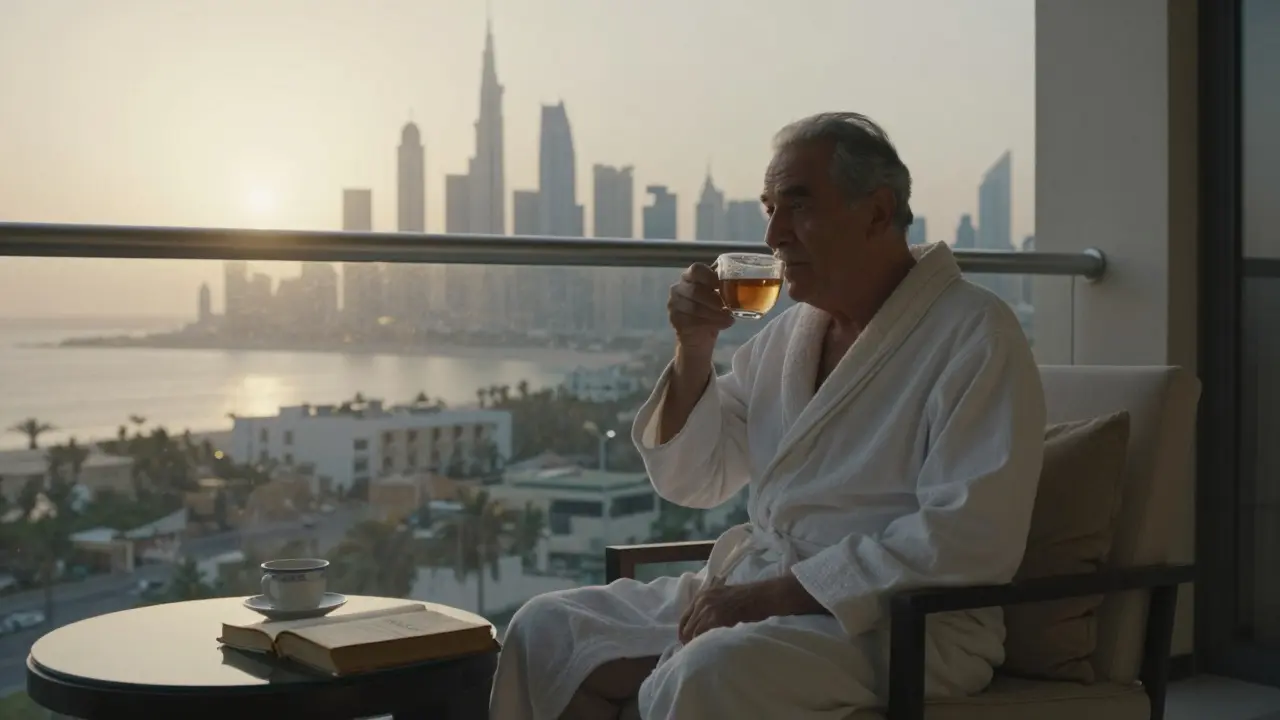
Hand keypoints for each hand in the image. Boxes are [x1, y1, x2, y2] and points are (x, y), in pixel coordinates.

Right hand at [668, 263, 732, 349]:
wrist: (698, 337)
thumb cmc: (709, 312)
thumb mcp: (716, 297)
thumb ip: (721, 288)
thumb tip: (737, 285)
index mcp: (689, 277)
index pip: (696, 269)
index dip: (710, 276)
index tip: (722, 286)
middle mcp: (678, 289)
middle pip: (695, 290)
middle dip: (715, 300)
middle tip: (727, 307)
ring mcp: (674, 305)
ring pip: (695, 307)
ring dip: (716, 314)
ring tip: (729, 318)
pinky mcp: (675, 321)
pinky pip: (693, 321)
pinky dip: (711, 324)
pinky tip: (722, 325)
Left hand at [678, 575, 819, 643]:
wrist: (764, 596)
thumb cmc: (748, 599)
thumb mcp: (723, 597)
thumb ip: (710, 608)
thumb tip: (700, 628)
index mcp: (702, 595)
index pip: (683, 619)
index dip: (684, 633)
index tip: (687, 644)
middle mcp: (702, 601)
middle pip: (686, 628)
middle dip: (689, 642)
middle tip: (696, 653)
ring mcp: (709, 609)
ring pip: (693, 634)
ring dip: (697, 645)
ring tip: (704, 655)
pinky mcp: (717, 618)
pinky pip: (704, 637)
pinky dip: (705, 645)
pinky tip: (712, 651)